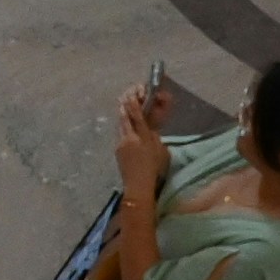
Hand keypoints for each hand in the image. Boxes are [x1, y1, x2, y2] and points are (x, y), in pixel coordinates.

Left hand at [115, 79, 169, 198]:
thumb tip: (151, 131)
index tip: (132, 93)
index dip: (135, 104)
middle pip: (126, 117)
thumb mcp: (162, 152)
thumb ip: (155, 138)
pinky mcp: (118, 149)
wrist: (138, 186)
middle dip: (127, 104)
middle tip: (128, 93)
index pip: (138, 117)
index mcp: (143, 138)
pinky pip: (122, 133)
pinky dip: (125, 126)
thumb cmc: (155, 170)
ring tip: (125, 101)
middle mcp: (130, 138)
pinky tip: (126, 122)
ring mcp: (121, 143)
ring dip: (124, 113)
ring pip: (122, 124)